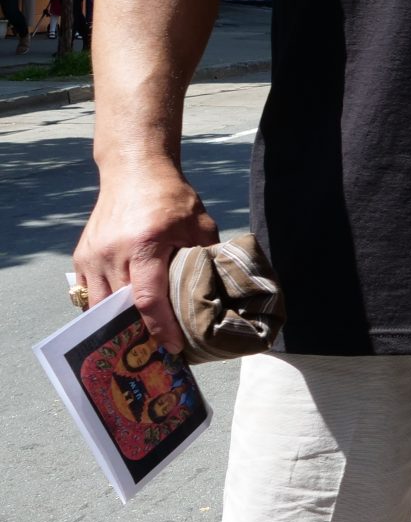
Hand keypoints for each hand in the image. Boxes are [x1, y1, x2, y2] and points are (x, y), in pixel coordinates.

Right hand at [74, 160, 218, 352]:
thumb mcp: (200, 224)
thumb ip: (208, 257)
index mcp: (145, 244)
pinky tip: (121, 316)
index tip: (174, 347)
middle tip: (159, 349)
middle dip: (139, 332)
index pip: (149, 299)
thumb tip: (219, 291)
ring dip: (118, 323)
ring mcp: (92, 255)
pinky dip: (104, 307)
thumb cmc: (172, 198)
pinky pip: (88, 293)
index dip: (161, 328)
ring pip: (100, 305)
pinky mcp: (81, 256)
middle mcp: (112, 252)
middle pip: (121, 307)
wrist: (134, 172)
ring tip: (140, 337)